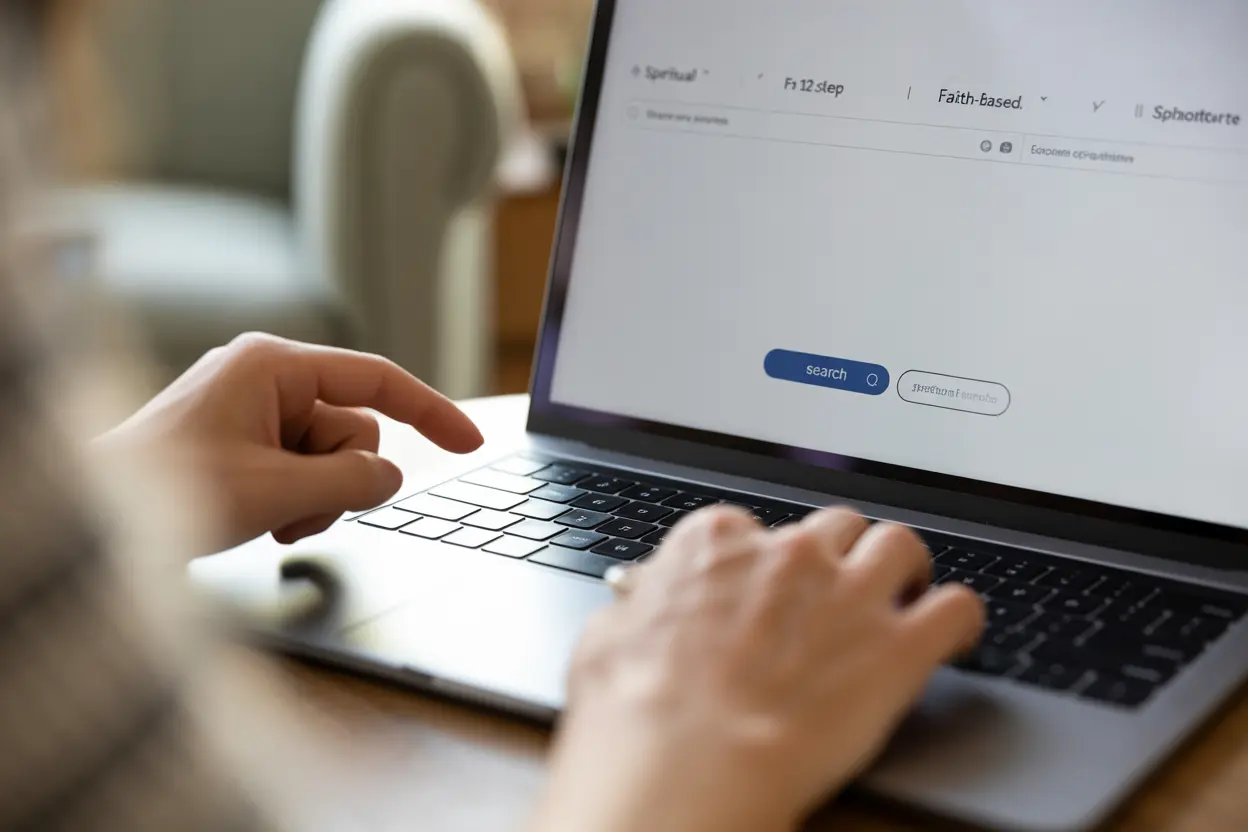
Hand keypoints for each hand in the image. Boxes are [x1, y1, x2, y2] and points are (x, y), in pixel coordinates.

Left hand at [97, 334, 482, 551]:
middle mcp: (265, 379)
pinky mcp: (241, 442)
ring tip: (266, 518)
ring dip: (313, 499)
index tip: (470, 442)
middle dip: (338, 479)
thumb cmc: (160, 493)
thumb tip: (391, 478)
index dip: (431, 412)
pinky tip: (255, 519)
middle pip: (354, 431)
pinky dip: (292, 502)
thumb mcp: (274, 492)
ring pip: (330, 459)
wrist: (92, 523)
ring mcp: (251, 412)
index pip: (377, 381)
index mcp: (273, 366)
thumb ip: (351, 482)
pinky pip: (300, 471)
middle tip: (294, 510)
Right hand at [531, 507, 983, 831]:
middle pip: (836, 527)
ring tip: (904, 597)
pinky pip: (959, 607)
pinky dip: (960, 620)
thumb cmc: (636, 714)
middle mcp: (790, 552)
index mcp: (719, 542)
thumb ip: (641, 606)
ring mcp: (849, 594)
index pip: (758, 527)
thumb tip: (640, 603)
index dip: (767, 565)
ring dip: (904, 571)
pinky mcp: (899, 647)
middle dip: (840, 558)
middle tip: (837, 596)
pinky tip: (951, 637)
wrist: (683, 767)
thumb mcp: (608, 639)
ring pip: (901, 545)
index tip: (769, 591)